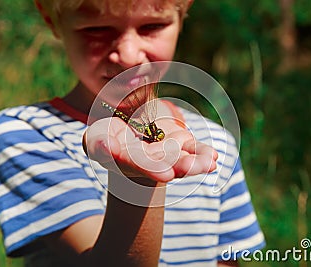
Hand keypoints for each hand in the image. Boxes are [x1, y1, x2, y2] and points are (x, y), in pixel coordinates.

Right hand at [84, 117, 217, 182]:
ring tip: (210, 163)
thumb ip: (99, 145)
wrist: (128, 131)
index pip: (141, 165)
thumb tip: (108, 148)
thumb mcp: (96, 139)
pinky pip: (194, 149)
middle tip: (194, 167)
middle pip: (168, 165)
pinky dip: (204, 153)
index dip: (152, 168)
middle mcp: (152, 161)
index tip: (167, 173)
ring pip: (184, 159)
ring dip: (197, 162)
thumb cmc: (107, 136)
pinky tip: (214, 157)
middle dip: (181, 166)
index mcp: (130, 161)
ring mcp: (169, 152)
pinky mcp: (180, 143)